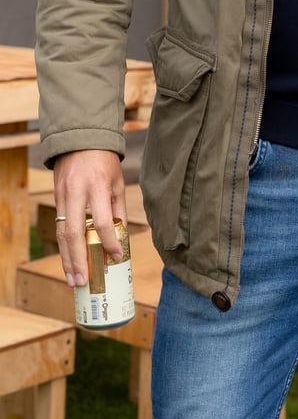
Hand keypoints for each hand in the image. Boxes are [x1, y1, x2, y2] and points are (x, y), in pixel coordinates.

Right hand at [53, 150, 126, 286]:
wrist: (79, 137)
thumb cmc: (104, 160)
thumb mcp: (117, 182)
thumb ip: (117, 209)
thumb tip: (120, 237)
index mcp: (97, 186)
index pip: (103, 222)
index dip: (110, 242)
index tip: (116, 257)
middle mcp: (76, 192)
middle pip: (74, 233)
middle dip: (79, 260)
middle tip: (84, 281)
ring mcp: (62, 196)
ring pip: (61, 234)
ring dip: (67, 259)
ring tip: (74, 279)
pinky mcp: (56, 197)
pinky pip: (58, 227)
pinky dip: (63, 247)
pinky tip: (69, 261)